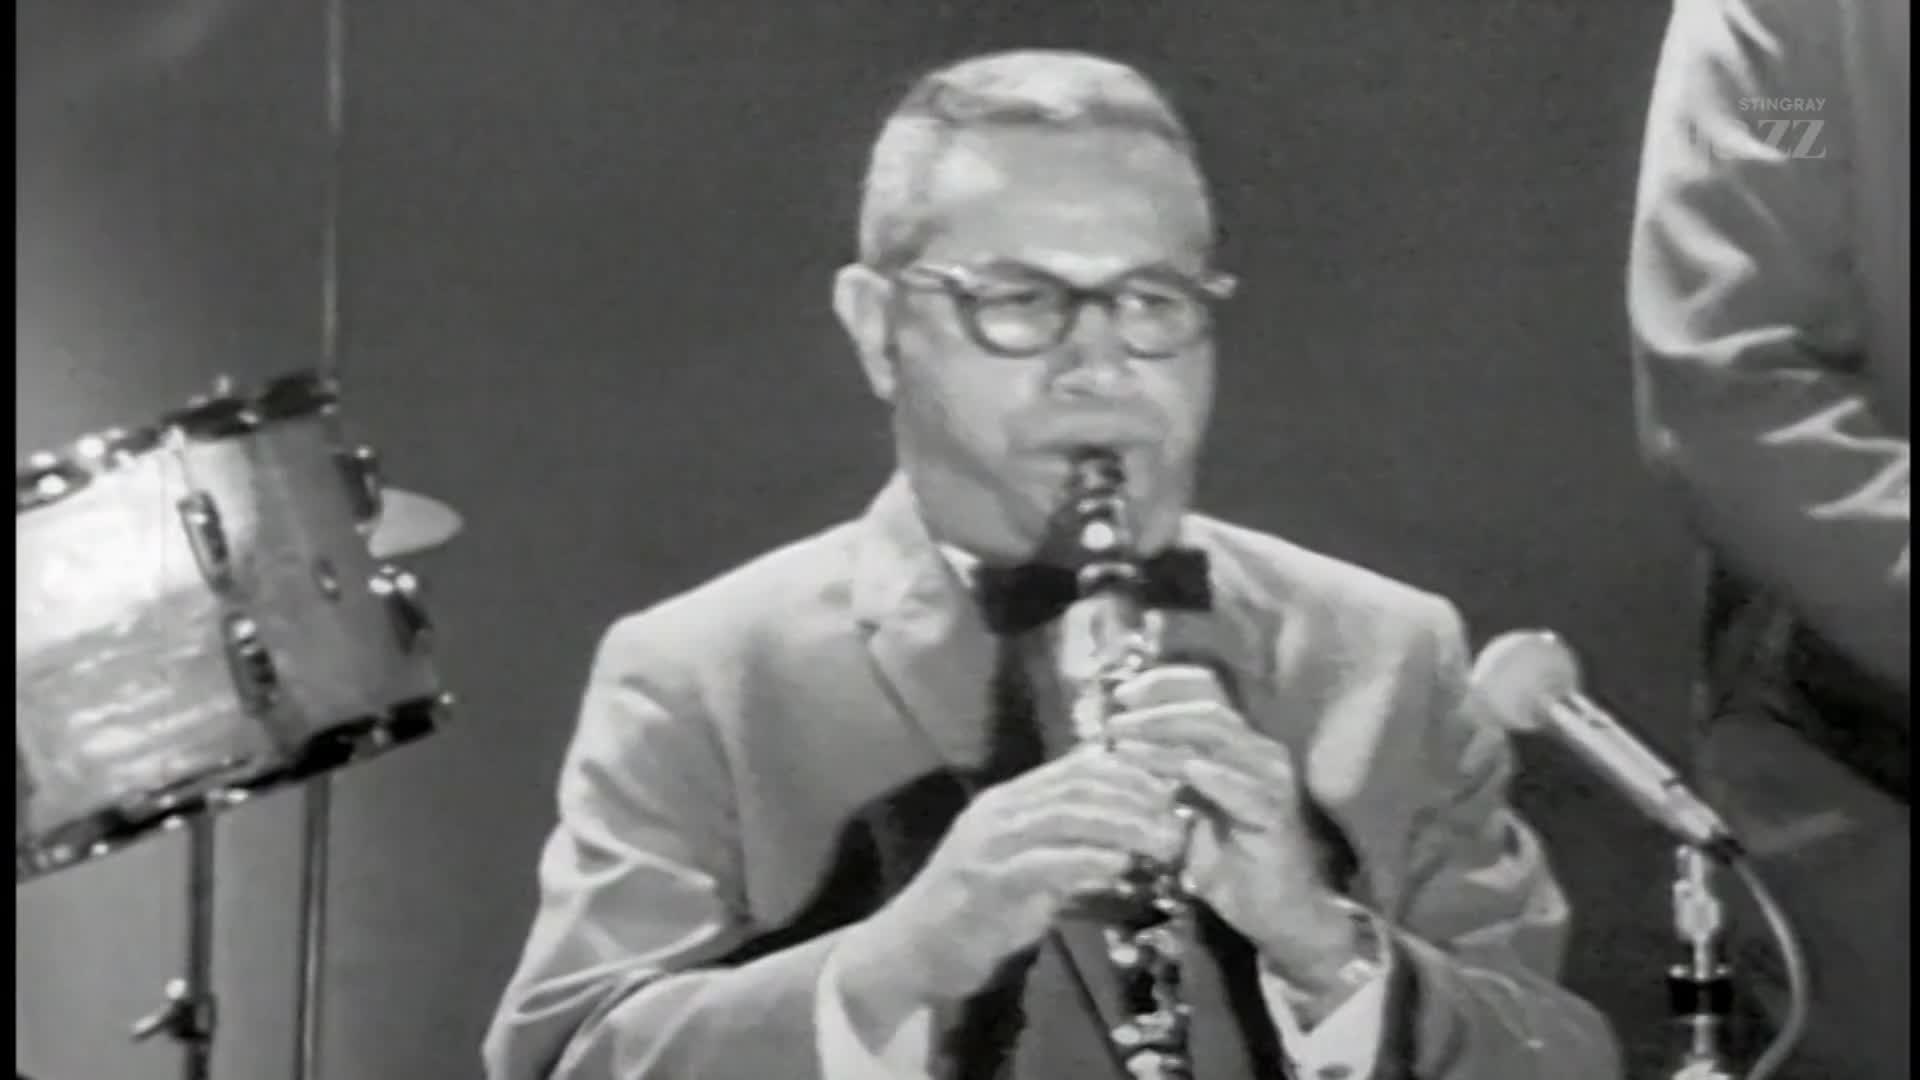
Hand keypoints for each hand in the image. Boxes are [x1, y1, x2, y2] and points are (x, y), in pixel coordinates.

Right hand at [833, 747, 1186, 1025]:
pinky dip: (1087, 862)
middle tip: (1176, 818)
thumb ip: (1066, 851)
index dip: (1129, 773)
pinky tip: (1119, 869)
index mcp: (1009, 801)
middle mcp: (999, 811)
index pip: (1078, 768)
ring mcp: (989, 844)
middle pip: (1078, 786)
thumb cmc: (972, 914)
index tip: (1170, 791)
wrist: (909, 951)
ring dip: (1121, 827)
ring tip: (1161, 842)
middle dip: (1134, 798)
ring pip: (1066, 816)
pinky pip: (1046, 863)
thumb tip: (1123, 844)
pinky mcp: (986, 882)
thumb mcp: (1025, 870)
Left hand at [1105, 665, 1362, 993]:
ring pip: (1221, 744)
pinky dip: (1214, 778)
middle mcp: (1261, 754)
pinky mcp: (1278, 817)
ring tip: (1128, 745)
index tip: (1120, 694)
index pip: (1206, 693)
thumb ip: (1166, 779)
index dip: (1163, 686)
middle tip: (1113, 724)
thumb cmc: (1231, 862)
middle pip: (1208, 711)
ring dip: (1169, 740)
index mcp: (1241, 747)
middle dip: (1155, 713)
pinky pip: (1245, 791)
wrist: (1280, 915)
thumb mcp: (1190, 812)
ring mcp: (1274, 783)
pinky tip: (1186, 773)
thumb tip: (1119, 749)